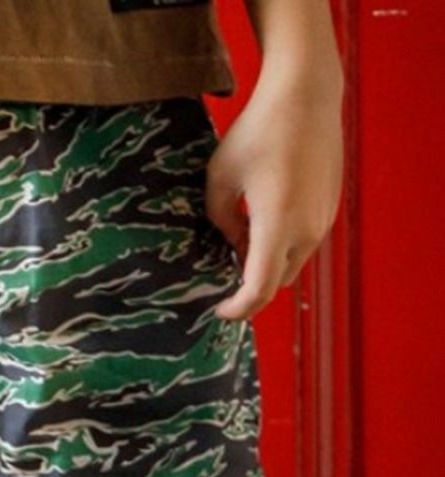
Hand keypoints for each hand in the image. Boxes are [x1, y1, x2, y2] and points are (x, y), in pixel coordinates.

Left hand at [205, 68, 344, 320]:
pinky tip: (259, 227)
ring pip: (290, 264)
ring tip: (237, 249)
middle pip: (276, 283)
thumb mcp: (219, 179)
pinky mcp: (329, 207)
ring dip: (266, 267)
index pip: (258, 291)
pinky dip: (281, 247)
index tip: (218, 310)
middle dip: (249, 290)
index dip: (237, 310)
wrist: (305, 96)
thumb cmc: (257, 133)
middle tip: (221, 283)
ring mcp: (322, 219)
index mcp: (277, 227)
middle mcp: (306, 230)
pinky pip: (303, 243)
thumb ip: (220, 221)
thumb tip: (232, 244)